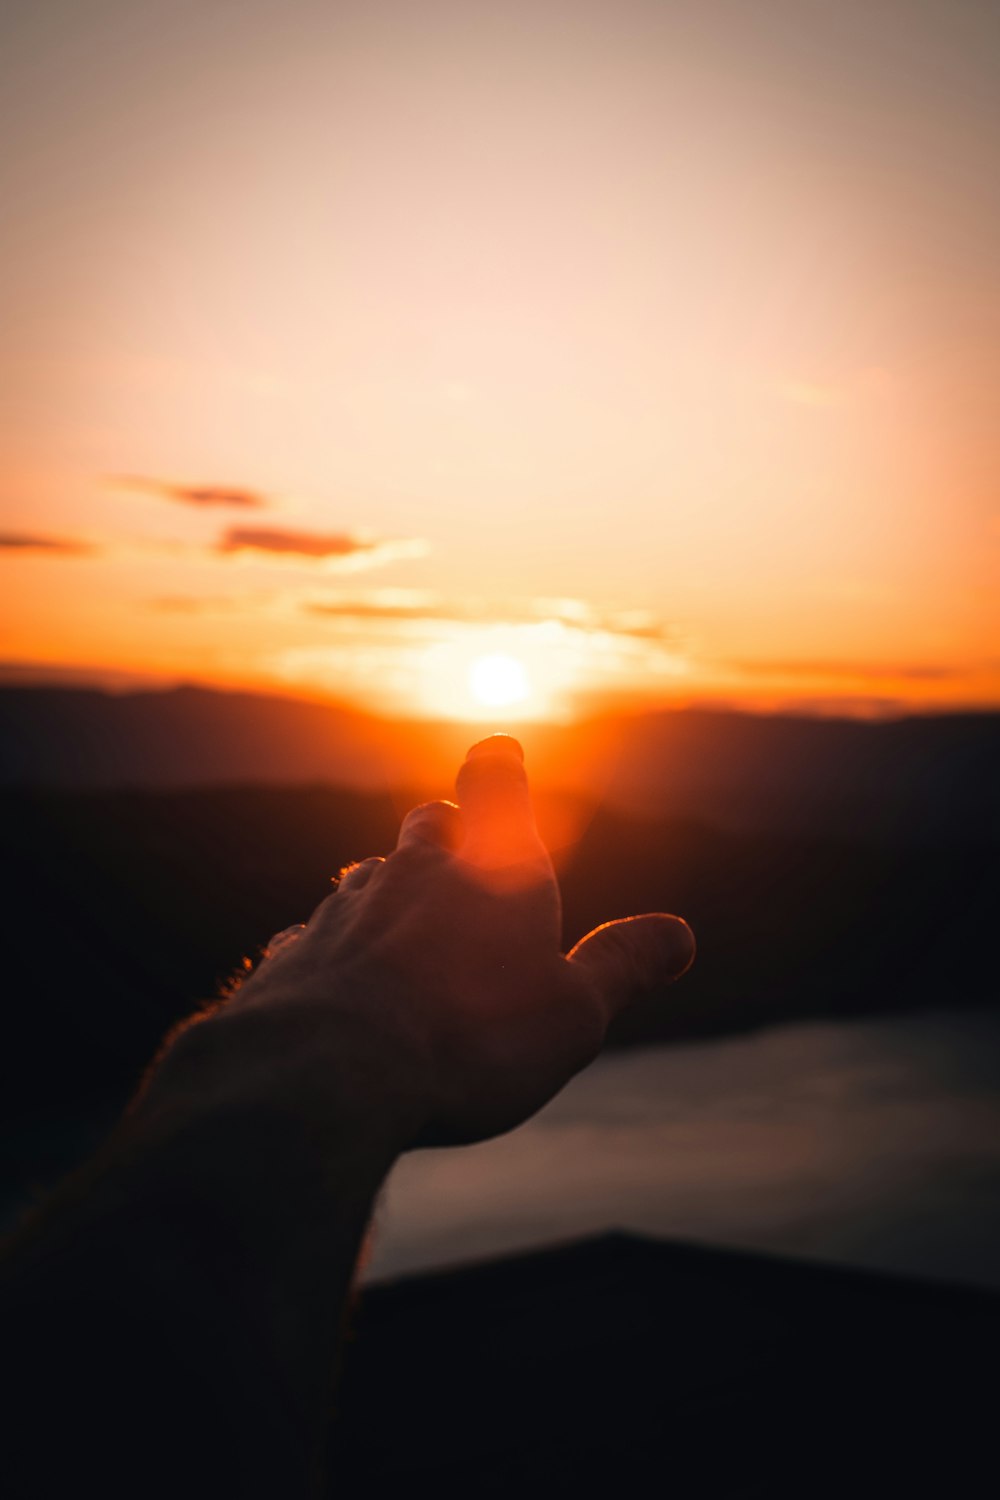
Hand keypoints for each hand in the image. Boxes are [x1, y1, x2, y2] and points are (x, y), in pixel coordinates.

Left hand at [226, 735, 694, 1145]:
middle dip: (447, 836)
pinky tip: (339, 983)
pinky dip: (336, 951)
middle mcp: (412, 872)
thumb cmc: (470, 1038)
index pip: (496, 786)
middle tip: (459, 851)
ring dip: (389, 894)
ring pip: (368, 878)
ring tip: (404, 930)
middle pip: (429, 827)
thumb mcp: (573, 1013)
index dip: (499, 768)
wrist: (327, 1071)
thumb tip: (679, 934)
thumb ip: (622, 966)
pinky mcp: (292, 956)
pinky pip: (315, 936)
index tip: (497, 753)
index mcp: (492, 870)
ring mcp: (344, 909)